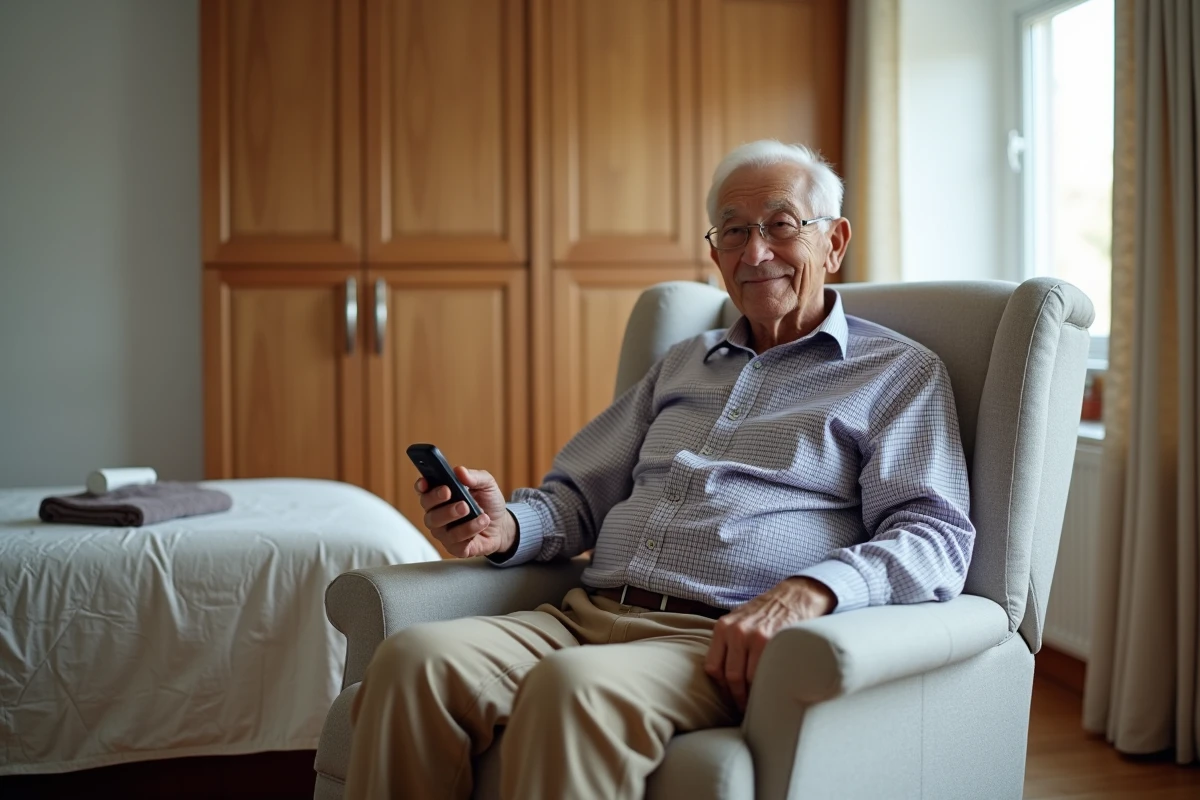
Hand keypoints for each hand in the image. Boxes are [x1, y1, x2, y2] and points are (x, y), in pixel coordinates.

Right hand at [415, 467, 515, 558]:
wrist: (502, 525)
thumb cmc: (489, 503)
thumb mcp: (487, 485)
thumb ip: (474, 477)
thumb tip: (459, 471)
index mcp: (441, 495)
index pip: (423, 490)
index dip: (421, 486)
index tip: (425, 482)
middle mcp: (437, 514)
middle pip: (428, 508)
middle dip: (438, 500)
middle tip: (452, 494)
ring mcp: (444, 532)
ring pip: (439, 527)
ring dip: (456, 517)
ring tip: (473, 510)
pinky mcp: (454, 547)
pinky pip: (455, 542)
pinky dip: (470, 530)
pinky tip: (481, 523)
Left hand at [704, 577, 836, 710]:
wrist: (794, 595)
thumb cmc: (765, 612)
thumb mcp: (738, 621)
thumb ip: (728, 643)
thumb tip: (722, 677)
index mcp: (723, 627)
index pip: (713, 668)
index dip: (721, 688)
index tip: (730, 698)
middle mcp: (735, 631)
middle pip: (730, 676)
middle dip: (737, 697)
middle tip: (744, 709)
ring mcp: (754, 636)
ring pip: (747, 678)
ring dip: (751, 696)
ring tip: (757, 704)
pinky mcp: (773, 641)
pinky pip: (765, 672)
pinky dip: (766, 685)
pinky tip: (769, 691)